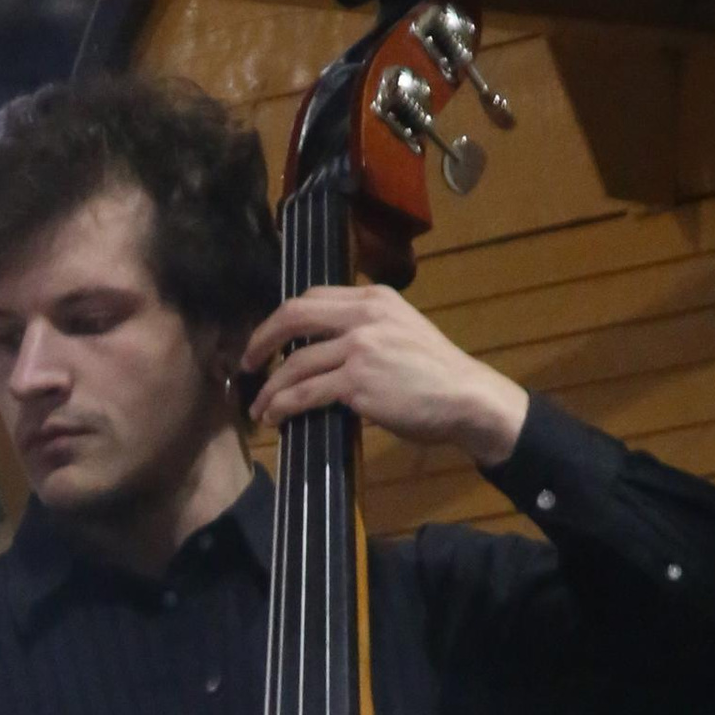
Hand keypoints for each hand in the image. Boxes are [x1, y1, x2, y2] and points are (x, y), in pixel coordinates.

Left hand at [240, 284, 527, 465]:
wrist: (467, 398)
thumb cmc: (437, 373)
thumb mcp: (403, 331)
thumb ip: (367, 328)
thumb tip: (324, 347)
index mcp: (374, 298)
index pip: (312, 297)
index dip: (280, 318)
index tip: (269, 339)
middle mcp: (364, 315)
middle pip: (293, 316)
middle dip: (261, 340)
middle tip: (247, 363)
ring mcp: (359, 347)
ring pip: (295, 362)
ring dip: (270, 386)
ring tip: (260, 406)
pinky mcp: (357, 382)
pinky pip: (306, 393)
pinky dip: (284, 405)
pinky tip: (276, 416)